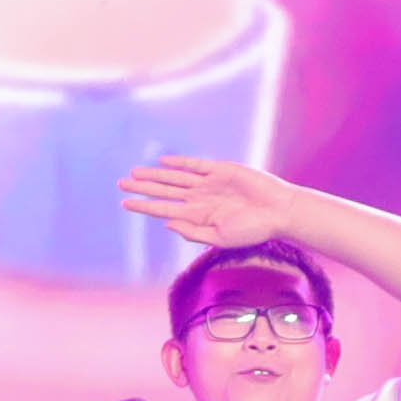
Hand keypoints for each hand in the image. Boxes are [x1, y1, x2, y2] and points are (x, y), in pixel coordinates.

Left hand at [118, 156, 303, 258]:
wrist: (279, 213)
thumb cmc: (254, 230)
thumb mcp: (220, 238)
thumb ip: (193, 232)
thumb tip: (167, 223)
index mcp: (198, 216)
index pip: (164, 209)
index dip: (145, 206)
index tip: (125, 203)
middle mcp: (200, 198)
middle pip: (165, 191)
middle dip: (143, 187)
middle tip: (121, 183)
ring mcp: (210, 183)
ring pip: (176, 177)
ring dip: (155, 175)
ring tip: (135, 173)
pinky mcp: (222, 170)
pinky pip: (197, 165)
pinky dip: (180, 163)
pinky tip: (163, 162)